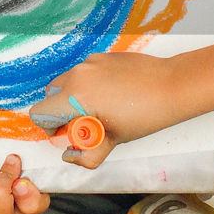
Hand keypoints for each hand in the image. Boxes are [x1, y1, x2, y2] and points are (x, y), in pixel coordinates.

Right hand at [27, 52, 182, 168]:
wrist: (173, 86)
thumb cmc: (144, 115)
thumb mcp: (114, 141)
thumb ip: (87, 154)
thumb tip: (71, 156)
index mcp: (75, 96)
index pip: (40, 112)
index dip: (49, 127)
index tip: (66, 133)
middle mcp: (78, 74)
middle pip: (51, 95)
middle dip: (60, 111)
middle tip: (84, 123)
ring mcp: (91, 62)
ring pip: (68, 82)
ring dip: (75, 98)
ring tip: (102, 109)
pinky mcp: (103, 56)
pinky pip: (86, 72)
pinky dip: (90, 85)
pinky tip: (114, 95)